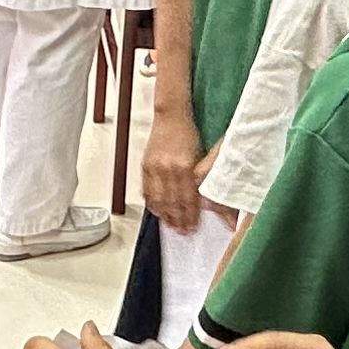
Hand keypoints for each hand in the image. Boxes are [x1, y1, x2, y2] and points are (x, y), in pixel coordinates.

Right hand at [138, 108, 205, 234]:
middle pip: (172, 202)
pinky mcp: (145, 165)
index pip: (187, 198)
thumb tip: (203, 198)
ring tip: (171, 226)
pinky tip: (157, 211)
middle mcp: (167, 169)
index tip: (193, 226)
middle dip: (178, 220)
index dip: (190, 215)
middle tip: (183, 232)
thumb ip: (200, 177)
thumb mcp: (199, 155)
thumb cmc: (188, 133)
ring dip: (165, 215)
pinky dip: (152, 203)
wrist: (171, 116)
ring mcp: (154, 167)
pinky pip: (147, 190)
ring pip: (158, 199)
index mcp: (184, 166)